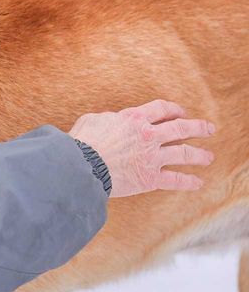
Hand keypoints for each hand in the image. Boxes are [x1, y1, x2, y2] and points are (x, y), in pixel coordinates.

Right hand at [69, 100, 215, 197]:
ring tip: (208, 157)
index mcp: (134, 118)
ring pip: (184, 154)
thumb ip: (109, 118)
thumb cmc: (83, 141)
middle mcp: (148, 136)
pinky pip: (175, 180)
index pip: (161, 109)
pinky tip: (198, 183)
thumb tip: (114, 120)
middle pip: (181, 128)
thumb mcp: (93, 119)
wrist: (82, 166)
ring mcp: (152, 157)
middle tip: (209, 129)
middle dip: (198, 128)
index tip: (180, 112)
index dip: (173, 109)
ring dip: (199, 155)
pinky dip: (188, 182)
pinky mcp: (150, 178)